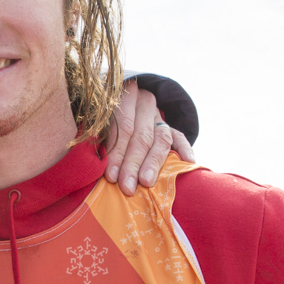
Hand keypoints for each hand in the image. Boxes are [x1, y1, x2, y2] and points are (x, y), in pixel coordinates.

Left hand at [103, 80, 194, 195]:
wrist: (119, 103)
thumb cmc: (100, 120)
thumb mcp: (96, 121)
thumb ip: (97, 138)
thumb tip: (95, 165)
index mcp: (123, 96)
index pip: (123, 127)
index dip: (117, 153)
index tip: (112, 177)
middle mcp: (144, 102)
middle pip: (141, 136)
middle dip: (133, 164)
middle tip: (128, 187)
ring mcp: (158, 115)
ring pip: (161, 138)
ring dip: (153, 163)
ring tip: (147, 182)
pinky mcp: (170, 125)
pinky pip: (180, 136)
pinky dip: (185, 149)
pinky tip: (188, 163)